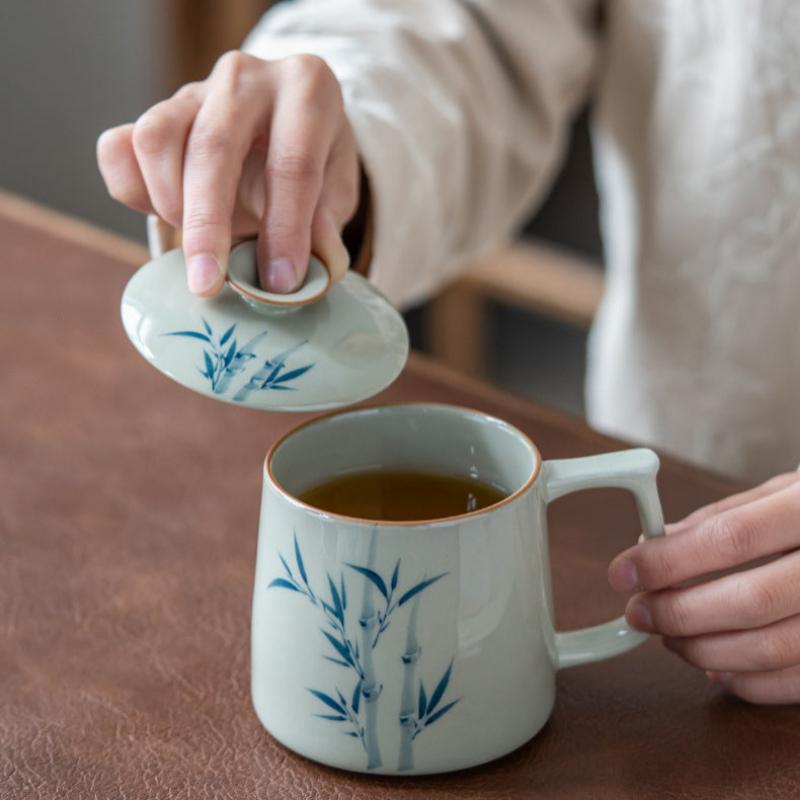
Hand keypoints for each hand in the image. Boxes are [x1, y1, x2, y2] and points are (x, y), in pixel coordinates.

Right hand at [97, 51, 358, 295]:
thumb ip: (328, 224)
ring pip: (156, 139)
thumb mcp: (339, 190)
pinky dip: (131, 189)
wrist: (286, 127)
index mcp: (307, 88)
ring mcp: (194, 89)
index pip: (293, 164)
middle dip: (208, 226)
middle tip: (208, 284)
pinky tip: (163, 217)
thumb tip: (315, 266)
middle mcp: (247, 78)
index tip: (279, 283)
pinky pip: (119, 146)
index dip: (285, 230)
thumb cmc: (316, 161)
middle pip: (214, 148)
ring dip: (169, 204)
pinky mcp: (156, 111)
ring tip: (198, 244)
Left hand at [609, 471, 799, 703]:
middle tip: (639, 613)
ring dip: (705, 650)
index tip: (622, 572)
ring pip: (774, 649)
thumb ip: (727, 516)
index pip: (730, 537)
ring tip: (668, 639)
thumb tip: (656, 542)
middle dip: (678, 613)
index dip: (668, 560)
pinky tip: (716, 667)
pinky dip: (750, 683)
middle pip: (749, 601)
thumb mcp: (791, 489)